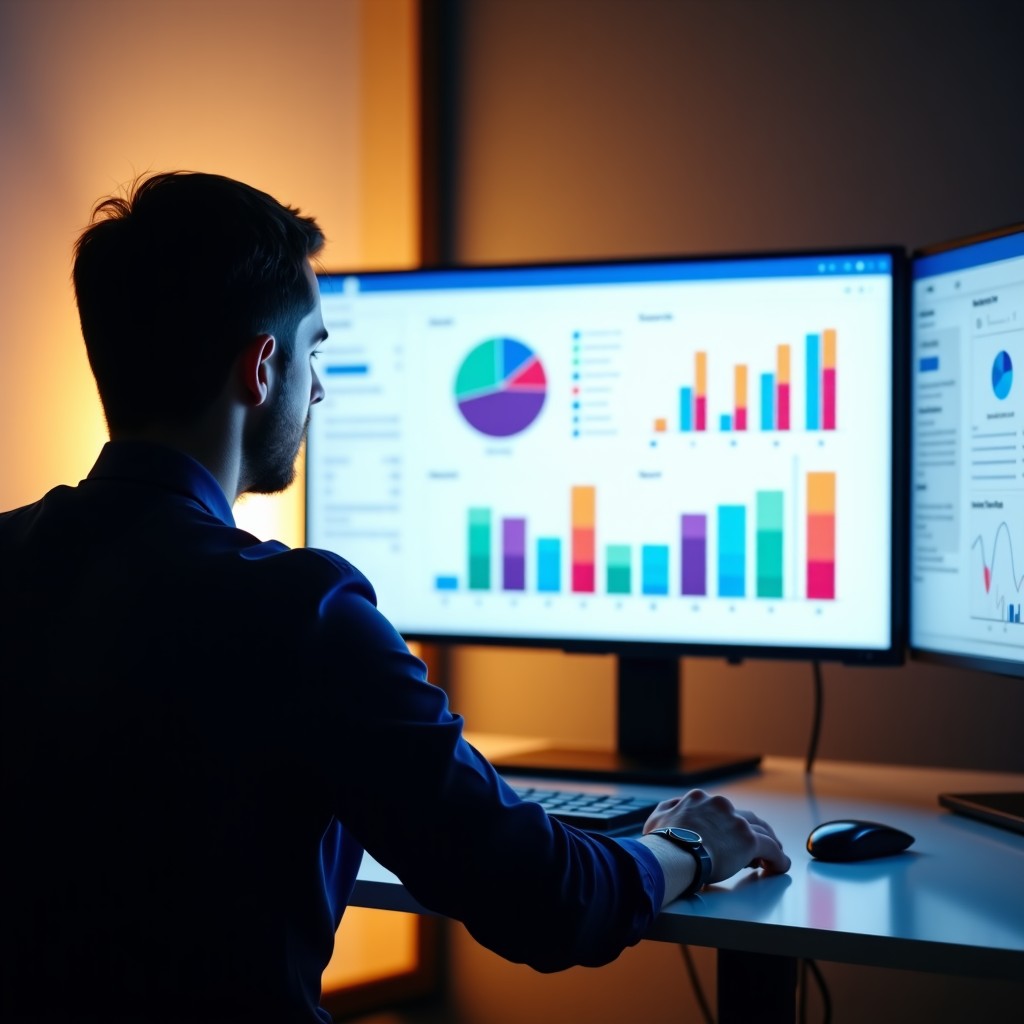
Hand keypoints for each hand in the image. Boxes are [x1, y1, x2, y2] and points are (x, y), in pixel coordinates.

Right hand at [644, 789, 790, 883]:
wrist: (672, 852)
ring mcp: (736, 822)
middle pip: (745, 817)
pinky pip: (772, 848)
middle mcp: (721, 806)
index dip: (729, 825)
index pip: (722, 810)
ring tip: (771, 857)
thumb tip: (674, 807)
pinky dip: (778, 858)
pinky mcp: (748, 840)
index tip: (730, 838)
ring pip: (761, 830)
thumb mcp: (658, 817)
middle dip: (752, 832)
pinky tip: (780, 866)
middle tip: (757, 846)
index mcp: (700, 799)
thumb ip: (669, 808)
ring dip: (768, 843)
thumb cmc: (662, 840)